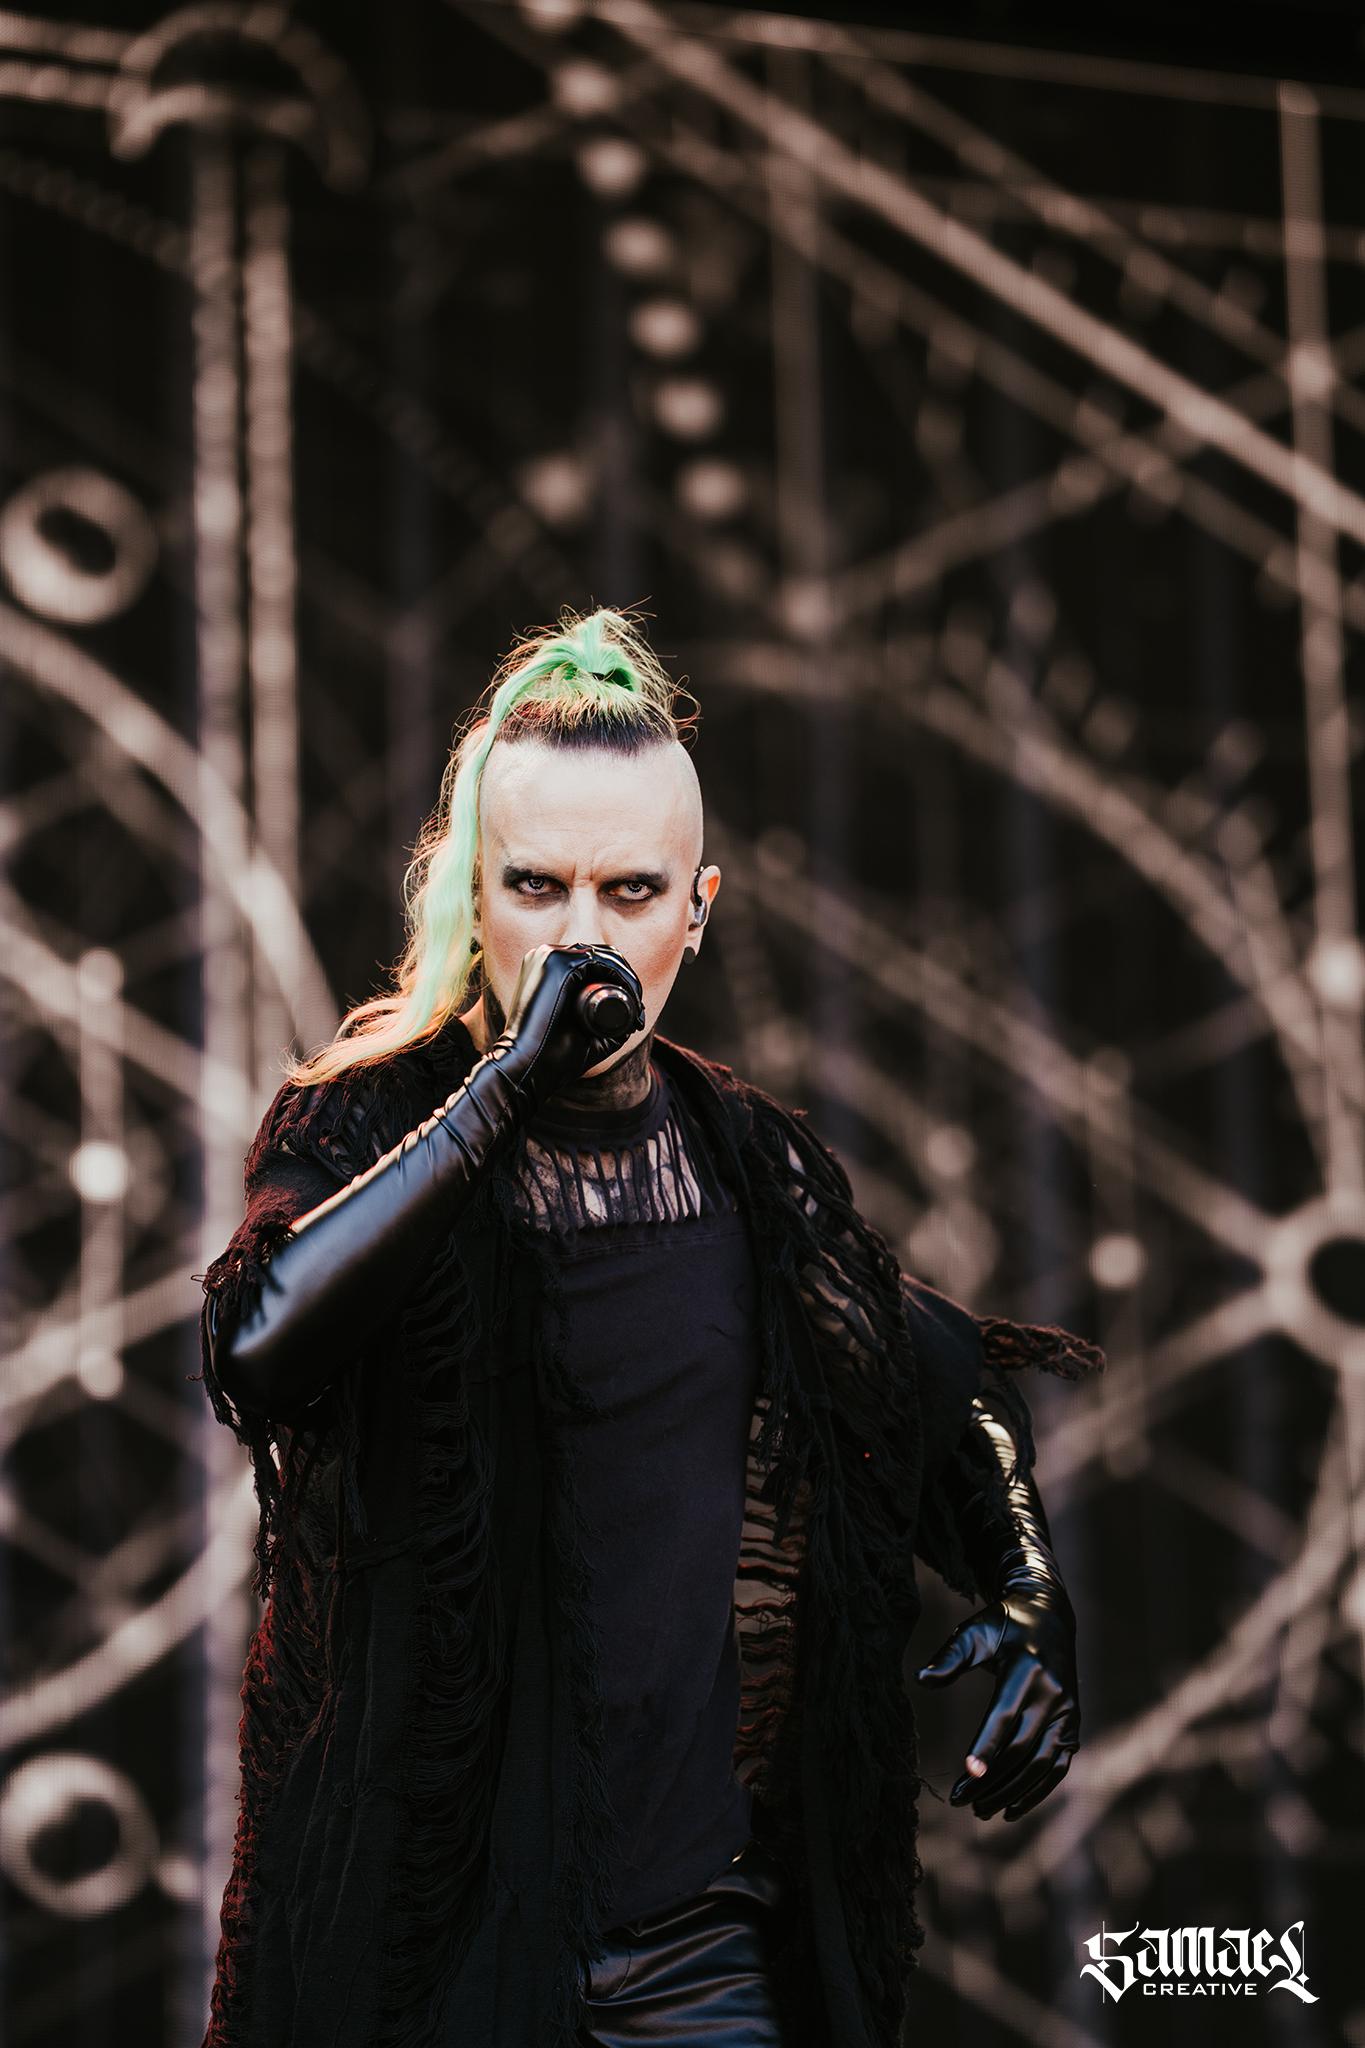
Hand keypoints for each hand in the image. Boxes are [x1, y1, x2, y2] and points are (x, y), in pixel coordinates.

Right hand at [496, 942, 645, 1109]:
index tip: (634, 1007)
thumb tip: (633, 1016)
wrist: (524, 1067)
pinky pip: (602, 962)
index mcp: (544, 968)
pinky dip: (622, 976)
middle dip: (626, 976)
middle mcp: (545, 955)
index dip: (618, 978)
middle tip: (638, 1006)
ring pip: (605, 956)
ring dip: (627, 977)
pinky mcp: (558, 963)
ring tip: (637, 1004)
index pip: (591, 961)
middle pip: (600, 955)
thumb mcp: (578, 1034)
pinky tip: (632, 994)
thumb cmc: (549, 1057)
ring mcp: (550, 956)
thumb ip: (600, 1023)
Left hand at [915, 1580, 1078, 1821]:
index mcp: (1027, 1669)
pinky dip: (1036, 1792)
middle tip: (960, 1802)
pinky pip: (1057, 1766)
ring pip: (1040, 1763)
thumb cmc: (1003, 1625)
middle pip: (1020, 1747)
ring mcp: (1066, 1712)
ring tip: (980, 1811)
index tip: (965, 1775)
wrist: (1048, 1616)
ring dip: (1011, 1792)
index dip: (985, 1748)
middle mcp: (1052, 1693)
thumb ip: (950, 1656)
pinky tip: (1011, 1810)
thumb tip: (920, 1679)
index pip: (1004, 1716)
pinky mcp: (1072, 1726)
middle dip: (991, 1779)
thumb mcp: (975, 1631)